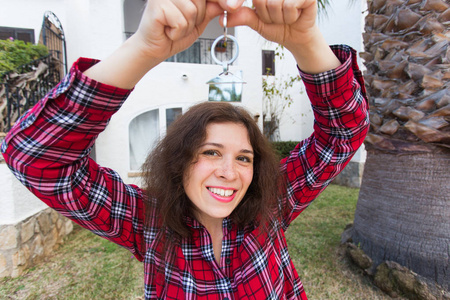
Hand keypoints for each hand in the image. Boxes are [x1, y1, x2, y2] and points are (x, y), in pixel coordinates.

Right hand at [84, 0, 225, 88]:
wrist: (153, 49)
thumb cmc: (172, 34)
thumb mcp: (198, 22)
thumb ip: (211, 10)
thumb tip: (229, 3)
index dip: (220, 0)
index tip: (234, 5)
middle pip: (200, 1)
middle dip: (197, 17)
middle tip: (181, 24)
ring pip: (192, 11)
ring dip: (186, 27)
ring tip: (173, 28)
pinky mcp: (157, 5)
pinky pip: (180, 21)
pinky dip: (177, 32)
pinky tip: (167, 31)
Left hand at [226, 0, 317, 48]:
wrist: (297, 37)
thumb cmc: (278, 26)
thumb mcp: (257, 22)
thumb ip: (242, 17)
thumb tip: (222, 19)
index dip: (239, 0)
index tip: (231, 7)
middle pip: (260, 0)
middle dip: (266, 15)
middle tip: (275, 17)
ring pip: (275, 4)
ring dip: (279, 17)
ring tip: (285, 16)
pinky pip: (289, 5)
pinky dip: (290, 16)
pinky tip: (295, 15)